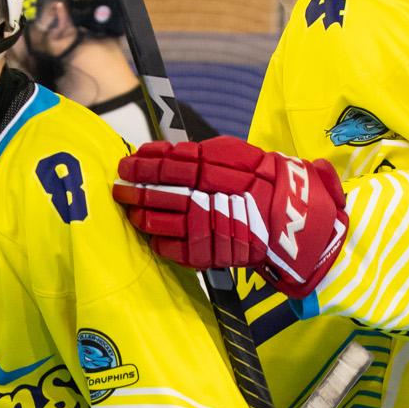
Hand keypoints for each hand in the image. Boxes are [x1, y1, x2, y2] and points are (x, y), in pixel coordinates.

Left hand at [114, 137, 345, 296]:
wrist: (289, 217)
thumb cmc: (259, 180)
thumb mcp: (231, 154)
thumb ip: (195, 155)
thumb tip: (157, 154)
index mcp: (210, 170)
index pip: (164, 166)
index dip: (141, 165)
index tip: (126, 163)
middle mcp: (204, 199)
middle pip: (155, 194)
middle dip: (132, 190)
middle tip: (119, 187)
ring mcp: (203, 229)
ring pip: (156, 222)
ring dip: (139, 214)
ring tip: (131, 209)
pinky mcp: (206, 254)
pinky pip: (170, 249)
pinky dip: (157, 240)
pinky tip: (152, 233)